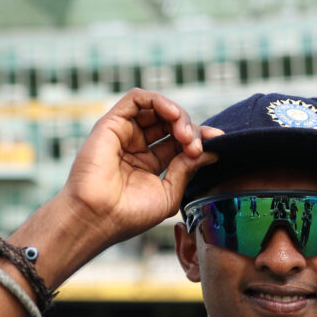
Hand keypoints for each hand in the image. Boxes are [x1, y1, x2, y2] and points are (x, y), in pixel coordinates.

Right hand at [39, 90, 219, 251]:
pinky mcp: (112, 123)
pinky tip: (172, 114)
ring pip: (157, 107)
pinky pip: (137, 98)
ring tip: (185, 135)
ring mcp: (124, 133)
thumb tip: (212, 151)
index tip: (218, 142)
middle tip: (195, 146)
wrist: (98, 218)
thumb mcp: (169, 192)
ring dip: (178, 115)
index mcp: (149, 163)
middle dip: (190, 128)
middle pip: (171, 122)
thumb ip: (188, 169)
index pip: (179, 141)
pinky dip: (159, 101)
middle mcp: (136, 146)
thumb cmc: (130, 214)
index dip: (200, 137)